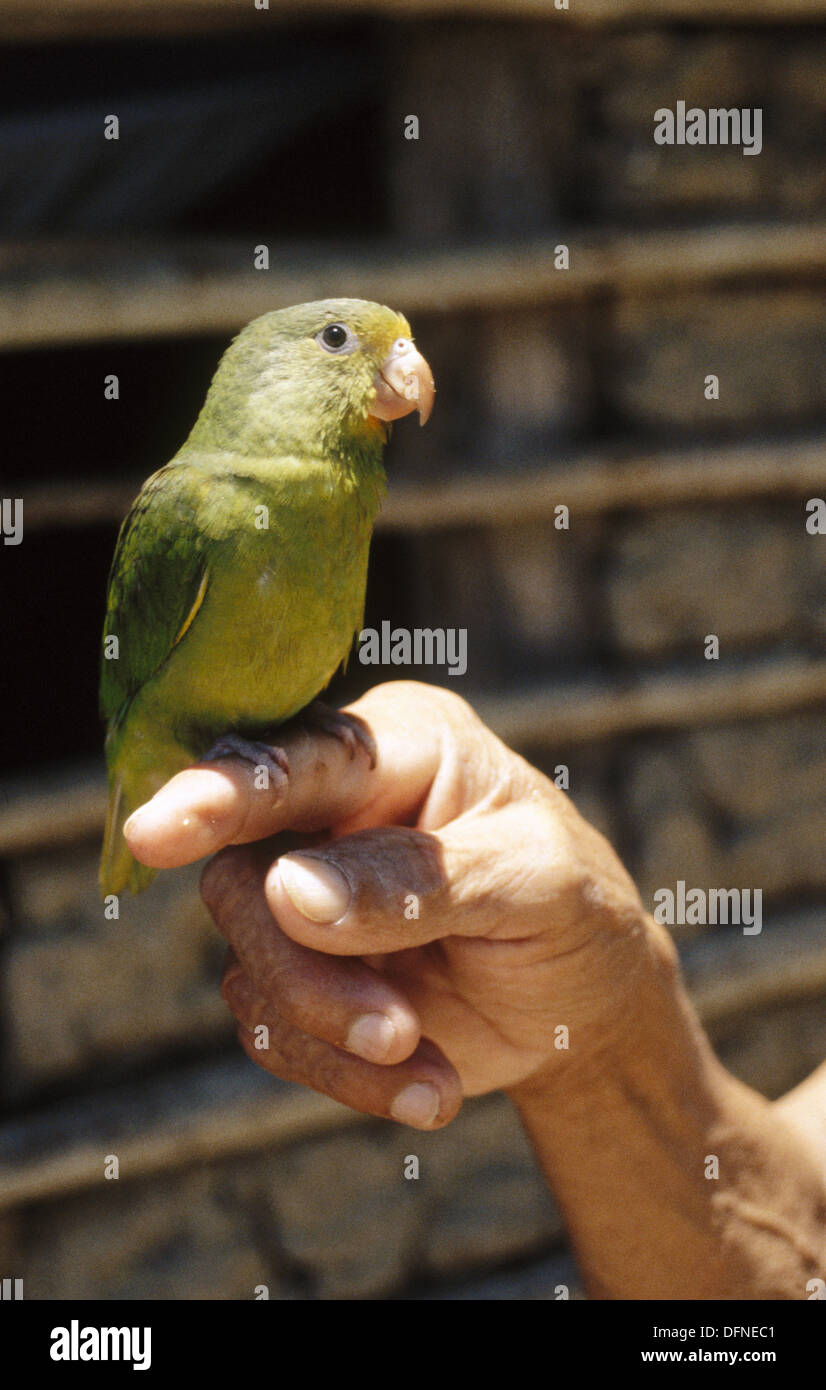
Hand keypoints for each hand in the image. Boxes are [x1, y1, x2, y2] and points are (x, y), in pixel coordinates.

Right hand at [124, 681, 655, 1128]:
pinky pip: (272, 1031)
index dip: (224, 793)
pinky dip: (345, 1076)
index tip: (160, 831)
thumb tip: (289, 891)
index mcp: (394, 745)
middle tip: (393, 1030)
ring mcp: (302, 894)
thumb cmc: (573, 911)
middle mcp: (329, 809)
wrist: (585, 1009)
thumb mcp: (534, 882)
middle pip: (244, 874)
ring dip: (331, 1029)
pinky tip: (429, 1088)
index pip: (297, 760)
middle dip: (307, 966)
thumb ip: (420, 879)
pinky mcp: (296, 976)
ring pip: (248, 960)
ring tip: (425, 1062)